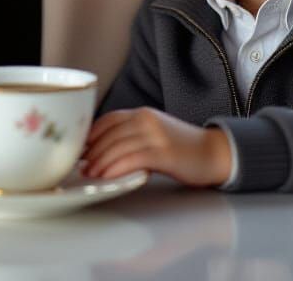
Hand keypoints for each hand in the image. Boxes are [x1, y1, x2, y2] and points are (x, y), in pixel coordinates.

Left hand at [82, 107, 231, 186]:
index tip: (78, 149)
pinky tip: (107, 177)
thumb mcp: (153, 133)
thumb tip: (101, 150)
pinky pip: (133, 159)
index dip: (90, 134)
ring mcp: (155, 135)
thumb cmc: (181, 148)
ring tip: (89, 175)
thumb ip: (131, 135)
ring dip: (100, 162)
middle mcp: (146, 119)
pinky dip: (116, 168)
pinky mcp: (164, 152)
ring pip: (118, 147)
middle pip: (109, 134)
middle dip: (91, 151)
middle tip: (79, 166)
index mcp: (142, 113)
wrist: (214, 153)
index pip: (108, 120)